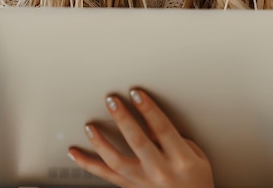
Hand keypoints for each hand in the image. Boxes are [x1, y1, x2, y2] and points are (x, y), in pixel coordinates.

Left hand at [68, 89, 214, 187]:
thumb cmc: (196, 180)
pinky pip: (106, 176)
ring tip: (90, 126)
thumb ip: (174, 137)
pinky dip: (88, 164)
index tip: (136, 93)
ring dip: (101, 142)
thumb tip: (151, 121)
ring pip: (117, 161)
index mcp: (181, 159)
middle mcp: (161, 171)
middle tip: (111, 100)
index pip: (162, 128)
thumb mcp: (196, 155)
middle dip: (123, 118)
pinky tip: (75, 153)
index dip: (148, 109)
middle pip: (137, 141)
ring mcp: (144, 182)